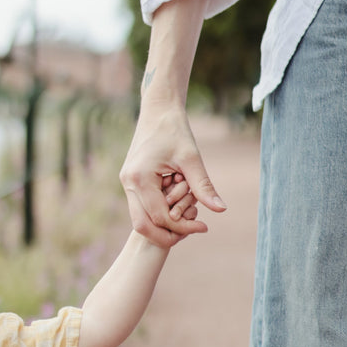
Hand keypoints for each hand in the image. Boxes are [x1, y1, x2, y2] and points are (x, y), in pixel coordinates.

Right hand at [120, 96, 225, 247]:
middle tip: (190, 235)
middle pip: (142, 226)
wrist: (157, 110)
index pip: (160, 216)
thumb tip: (220, 210)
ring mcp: (126, 184)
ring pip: (139, 220)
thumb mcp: (192, 158)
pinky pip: (141, 208)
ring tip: (186, 224)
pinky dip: (158, 214)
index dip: (182, 227)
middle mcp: (128, 184)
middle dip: (165, 236)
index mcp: (140, 178)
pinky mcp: (130, 182)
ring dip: (161, 226)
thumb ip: (203, 186)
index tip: (204, 226)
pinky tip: (177, 210)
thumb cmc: (175, 129)